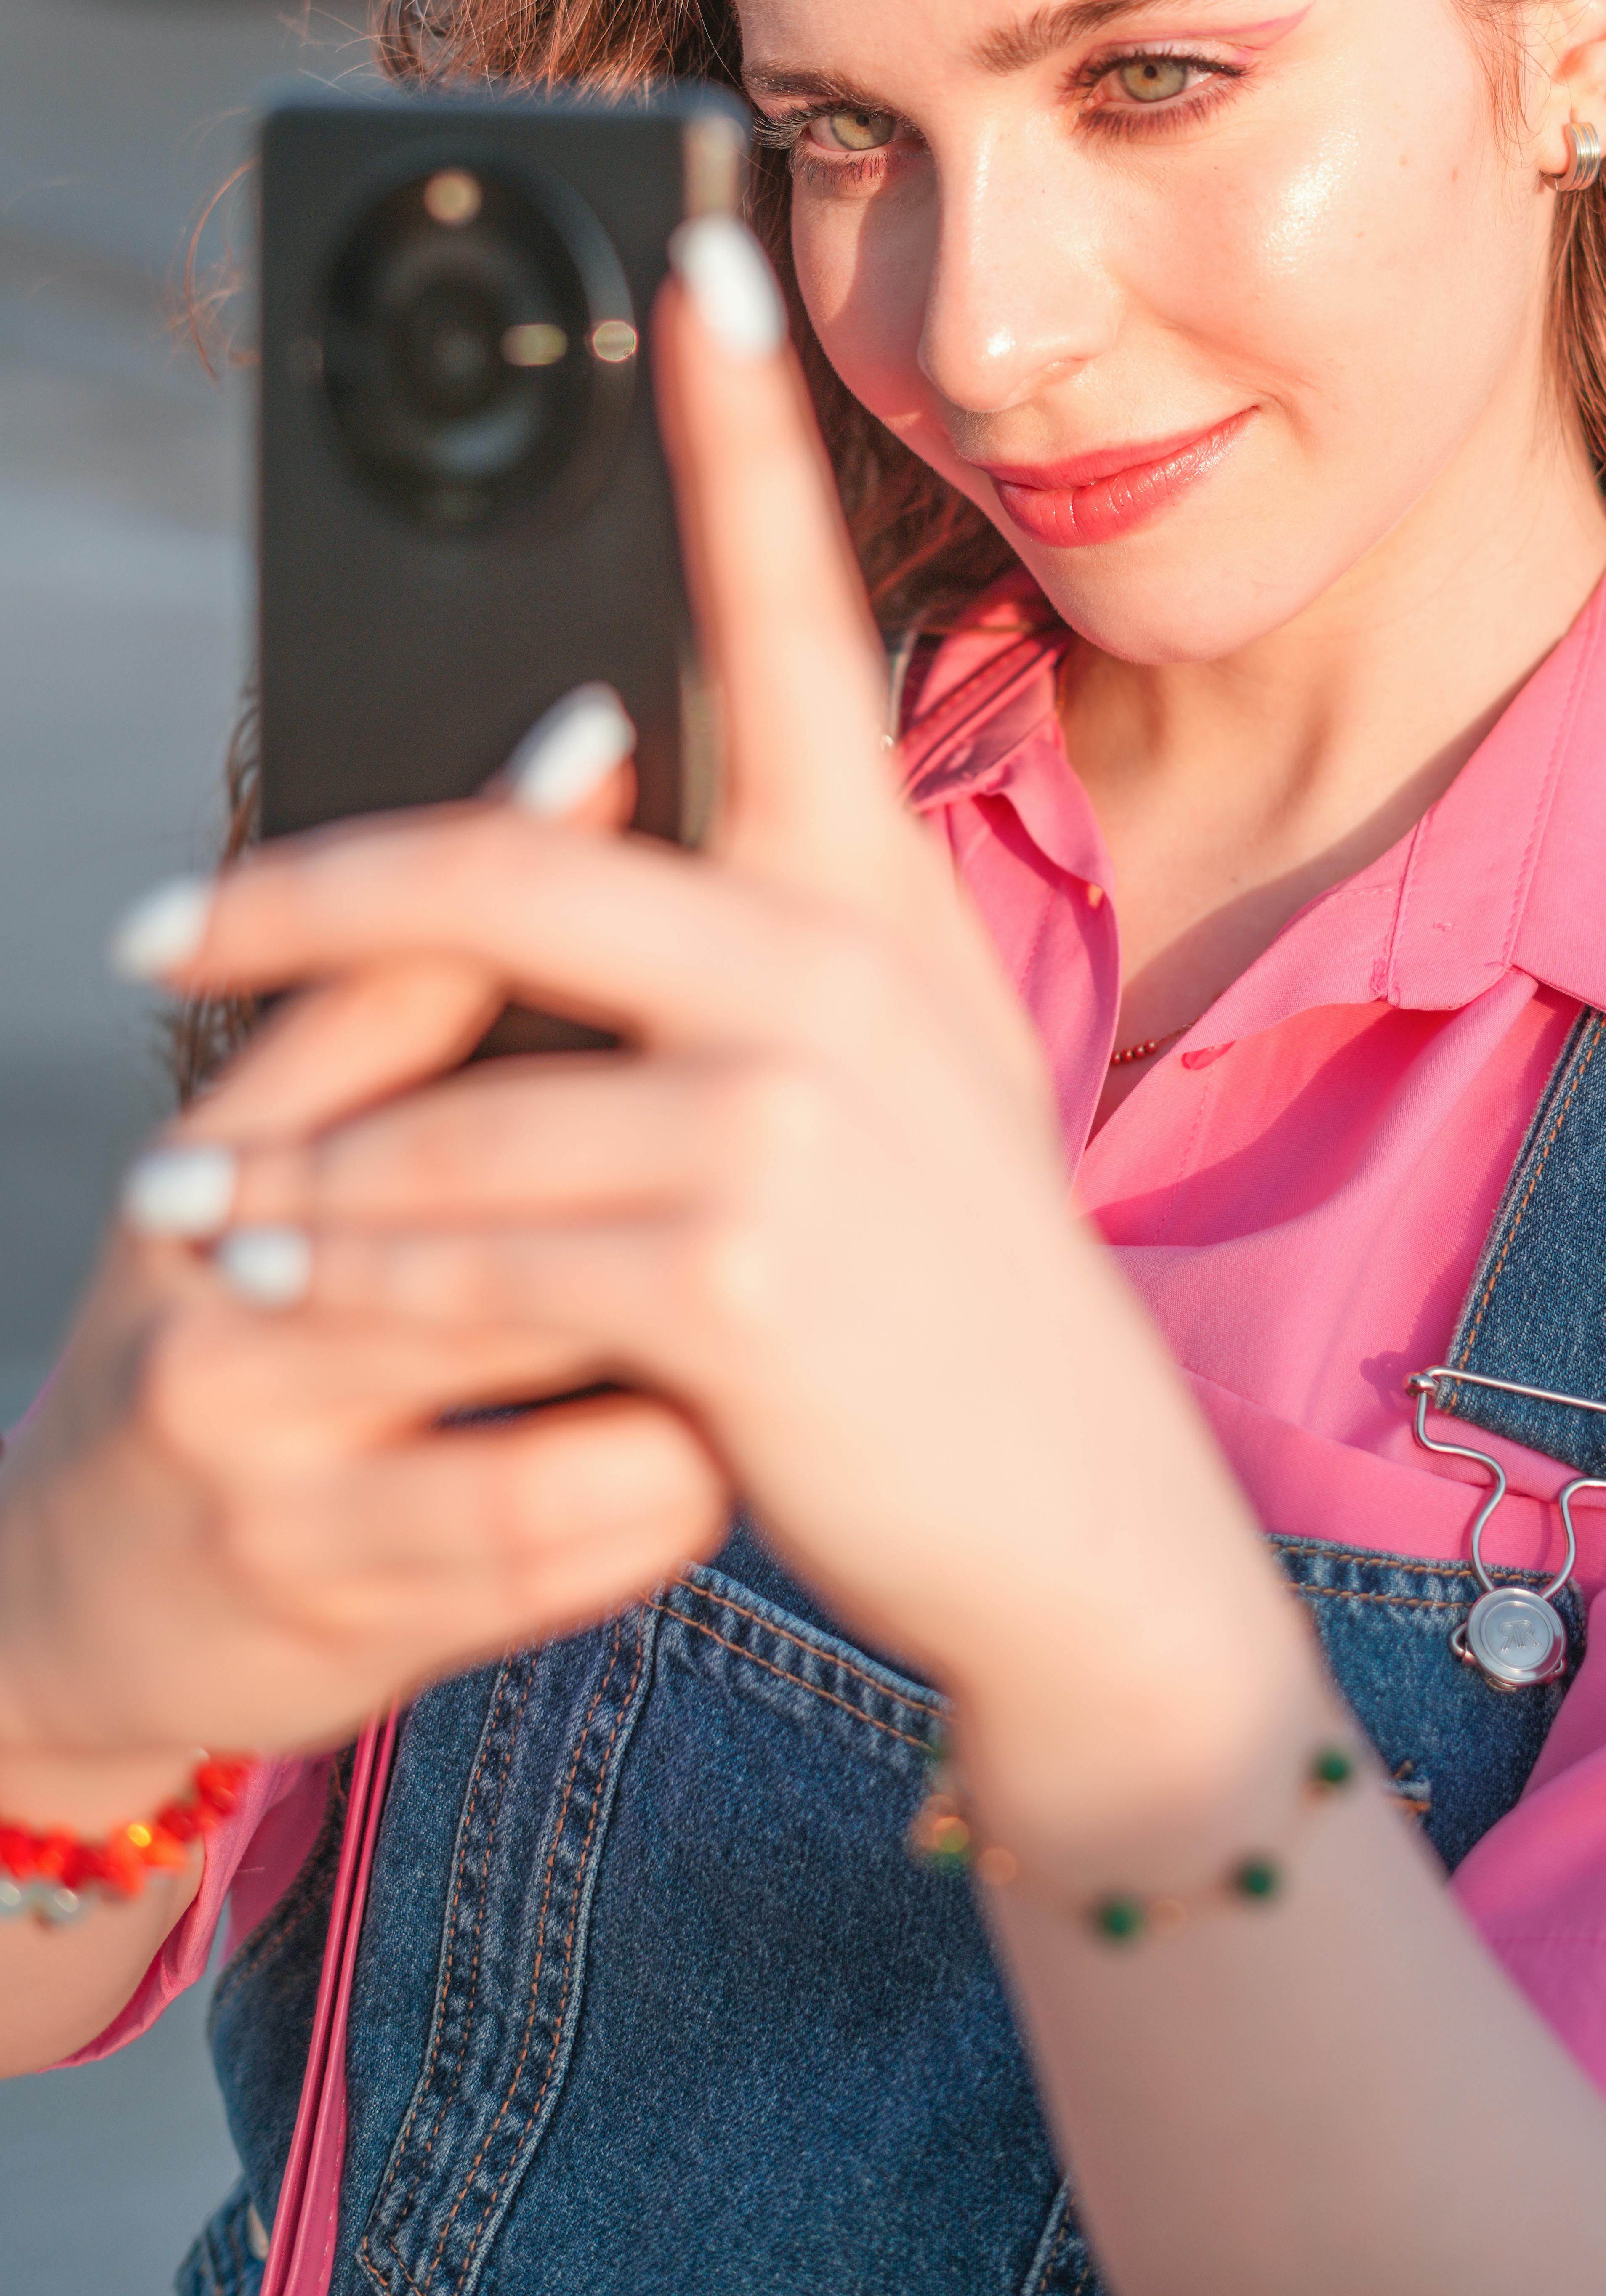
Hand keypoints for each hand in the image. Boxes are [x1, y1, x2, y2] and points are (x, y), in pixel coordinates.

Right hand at [0, 707, 730, 1821]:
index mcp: (216, 1162)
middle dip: (648, 1133)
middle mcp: (218, 1293)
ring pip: (549, 1346)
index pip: (367, 981)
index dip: (488, 856)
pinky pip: (572, 1519)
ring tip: (765, 1291)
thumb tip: (569, 791)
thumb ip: (393, 1022)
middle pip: (471, 1161)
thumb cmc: (233, 1342)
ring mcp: (270, 1462)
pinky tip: (707, 1443)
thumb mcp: (266, 1177)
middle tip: (784, 1098)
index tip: (607, 729)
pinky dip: (668, 1476)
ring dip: (683, 1322)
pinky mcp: (340, 1602)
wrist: (86, 1610)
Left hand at [112, 225, 1302, 1848]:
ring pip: (445, 1104)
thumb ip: (764, 945)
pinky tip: (277, 1299)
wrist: (1073, 1519)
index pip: (792, 612)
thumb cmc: (958, 1285)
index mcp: (870, 886)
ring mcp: (784, 1112)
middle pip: (504, 859)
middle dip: (296, 902)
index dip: (739, 428)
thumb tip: (594, 840)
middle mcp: (833, 962)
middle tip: (162, 938)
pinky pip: (461, 1254)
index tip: (692, 257)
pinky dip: (347, 1283)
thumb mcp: (900, 1066)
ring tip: (194, 1214)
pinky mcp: (730, 1266)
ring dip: (289, 1168)